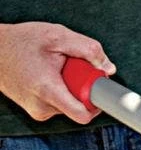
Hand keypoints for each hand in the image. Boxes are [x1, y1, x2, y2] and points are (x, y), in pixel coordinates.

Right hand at [0, 22, 115, 123]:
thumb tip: (108, 68)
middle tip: (72, 67)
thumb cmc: (22, 42)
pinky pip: (62, 103)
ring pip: (72, 104)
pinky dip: (63, 90)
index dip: (98, 101)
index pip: (83, 114)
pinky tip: (50, 76)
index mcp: (47, 91)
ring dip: (72, 87)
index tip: (102, 89)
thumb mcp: (57, 36)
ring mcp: (39, 112)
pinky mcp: (37, 111)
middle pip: (81, 105)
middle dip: (83, 87)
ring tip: (56, 69)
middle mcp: (42, 107)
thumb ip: (88, 49)